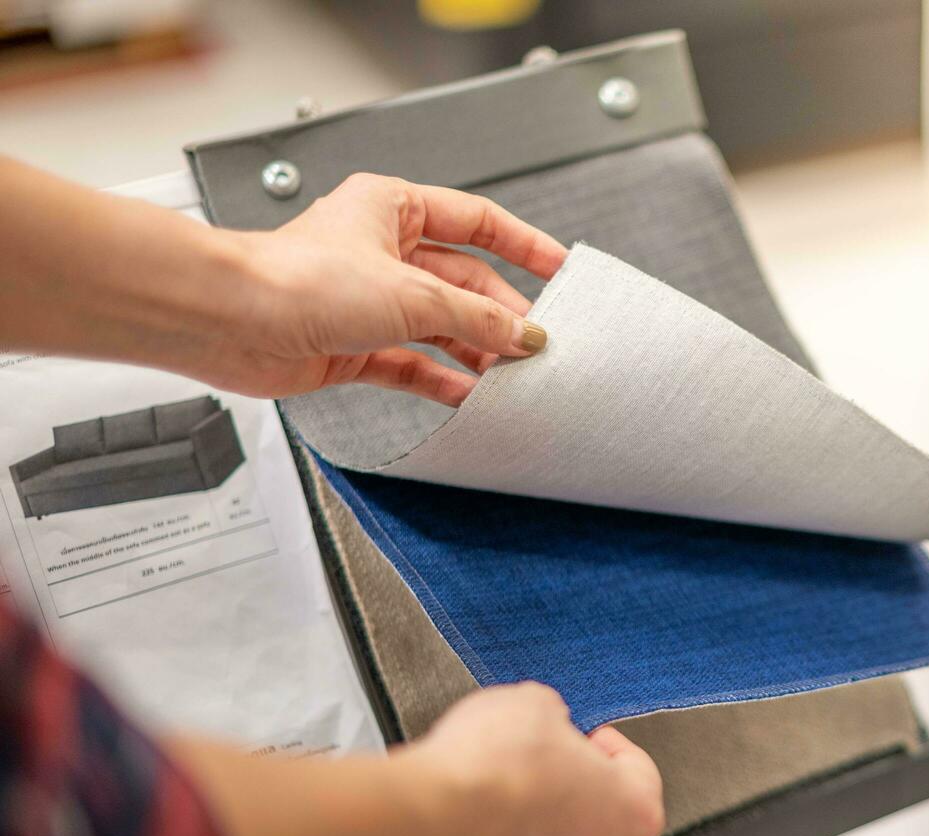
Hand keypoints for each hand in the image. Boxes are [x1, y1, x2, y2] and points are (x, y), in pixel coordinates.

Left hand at [209, 173, 569, 406]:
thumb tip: (525, 334)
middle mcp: (382, 251)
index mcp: (393, 208)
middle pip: (464, 283)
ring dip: (476, 352)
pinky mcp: (352, 344)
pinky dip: (441, 379)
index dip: (523, 245)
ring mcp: (368, 300)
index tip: (560, 269)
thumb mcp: (413, 294)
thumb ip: (478, 319)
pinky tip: (470, 395)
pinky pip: (412, 363)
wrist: (229, 321)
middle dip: (501, 314)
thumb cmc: (298, 280)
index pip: (477, 221)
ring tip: (513, 376)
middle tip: (539, 342)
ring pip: (441, 326)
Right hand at [400, 683, 664, 835]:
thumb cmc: (490, 771)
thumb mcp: (535, 704)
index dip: (611, 746)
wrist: (427, 822)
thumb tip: (545, 720)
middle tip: (543, 756)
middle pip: (601, 817)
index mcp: (634, 815)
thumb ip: (554, 714)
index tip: (590, 736)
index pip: (640, 774)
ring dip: (538, 817)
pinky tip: (479, 815)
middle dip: (574, 784)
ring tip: (502, 783)